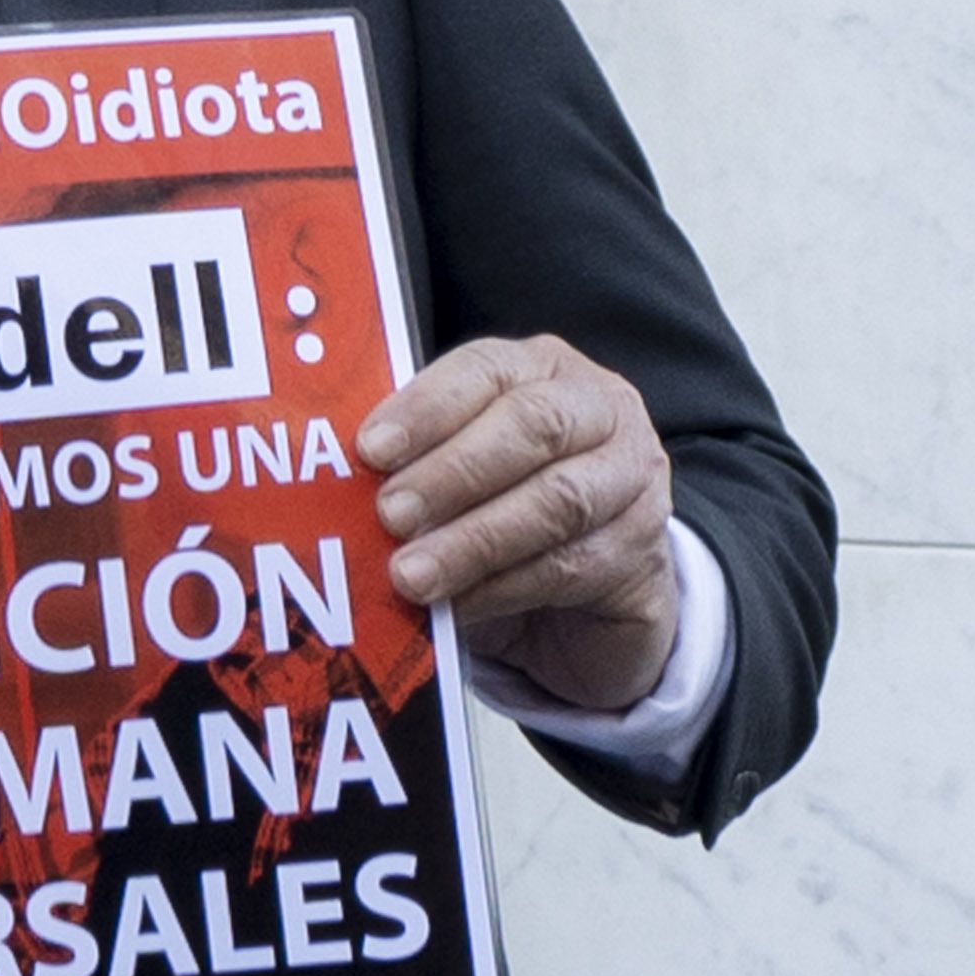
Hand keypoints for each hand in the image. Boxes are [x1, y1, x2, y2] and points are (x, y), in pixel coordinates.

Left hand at [361, 333, 678, 712]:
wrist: (597, 583)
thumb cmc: (502, 506)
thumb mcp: (456, 471)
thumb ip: (410, 462)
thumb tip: (329, 484)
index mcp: (540, 369)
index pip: (486, 370)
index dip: (427, 407)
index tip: (370, 449)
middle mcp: (599, 410)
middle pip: (533, 427)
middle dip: (454, 472)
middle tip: (390, 515)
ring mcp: (633, 478)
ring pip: (558, 501)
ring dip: (475, 540)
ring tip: (411, 574)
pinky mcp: (645, 551)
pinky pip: (571, 567)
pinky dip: (504, 588)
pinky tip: (457, 606)